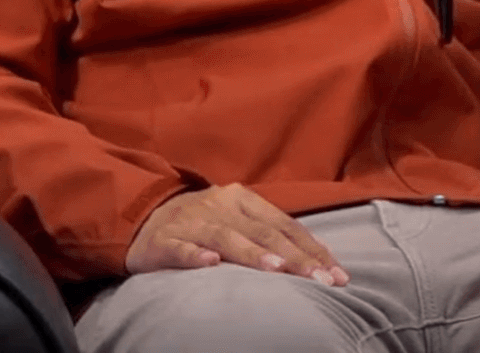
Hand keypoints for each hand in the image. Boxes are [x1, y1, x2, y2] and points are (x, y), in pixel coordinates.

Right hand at [125, 184, 349, 285]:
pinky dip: (195, 256)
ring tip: (278, 269)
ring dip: (253, 253)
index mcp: (244, 200)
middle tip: (321, 280)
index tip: (337, 274)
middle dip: (296, 257)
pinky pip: (181, 248)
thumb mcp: (238, 220)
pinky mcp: (163, 241)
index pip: (287, 225)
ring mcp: (191, 222)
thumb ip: (271, 234)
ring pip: (226, 237)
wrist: (141, 218)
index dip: (313, 249)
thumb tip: (317, 258)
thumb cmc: (203, 224)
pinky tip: (210, 265)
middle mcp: (221, 207)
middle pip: (265, 232)